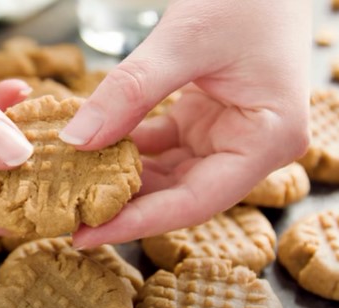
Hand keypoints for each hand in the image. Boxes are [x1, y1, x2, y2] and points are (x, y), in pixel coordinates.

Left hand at [65, 0, 311, 247]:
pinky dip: (126, 147)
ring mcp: (227, 133)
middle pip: (180, 193)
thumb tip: (76, 141)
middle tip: (69, 218)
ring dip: (121, 179)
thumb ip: (130, 92)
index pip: (197, 200)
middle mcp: (251, 146)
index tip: (88, 234)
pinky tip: (90, 150)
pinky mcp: (204, 119)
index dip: (139, 222)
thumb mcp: (184, 41)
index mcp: (268, 139)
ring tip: (73, 189)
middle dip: (124, 206)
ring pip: (167, 173)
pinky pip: (160, 145)